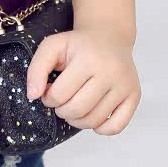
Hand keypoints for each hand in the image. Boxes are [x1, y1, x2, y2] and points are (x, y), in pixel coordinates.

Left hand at [25, 25, 141, 134]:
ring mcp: (125, 85)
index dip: (47, 97)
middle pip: (77, 109)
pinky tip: (91, 116)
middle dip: (61, 110)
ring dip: (77, 120)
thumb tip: (33, 96)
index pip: (60, 94)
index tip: (48, 91)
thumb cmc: (77, 45)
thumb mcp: (52, 47)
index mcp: (88, 59)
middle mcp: (111, 72)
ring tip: (72, 107)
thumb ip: (36, 69)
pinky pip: (116, 126)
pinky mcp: (134, 96)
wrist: (109, 37)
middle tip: (59, 102)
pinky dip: (100, 129)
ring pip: (94, 120)